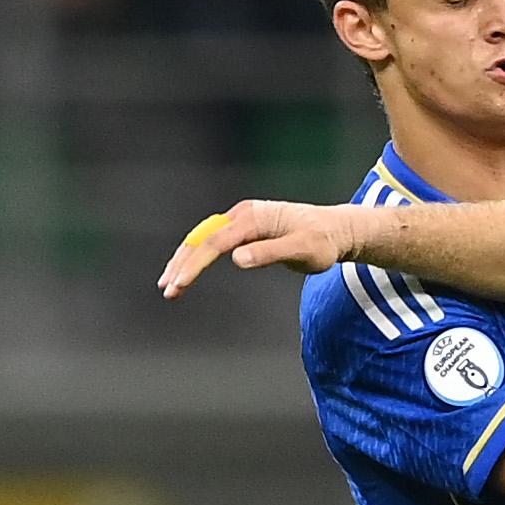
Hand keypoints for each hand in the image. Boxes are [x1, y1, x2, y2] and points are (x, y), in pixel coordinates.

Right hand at [158, 199, 355, 299]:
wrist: (337, 229)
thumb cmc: (323, 243)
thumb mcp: (303, 251)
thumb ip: (270, 254)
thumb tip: (237, 258)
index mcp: (253, 218)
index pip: (215, 243)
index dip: (195, 265)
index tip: (179, 284)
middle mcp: (244, 214)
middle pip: (203, 238)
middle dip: (182, 264)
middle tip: (167, 290)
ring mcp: (243, 219)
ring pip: (204, 238)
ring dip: (185, 260)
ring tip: (169, 285)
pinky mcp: (245, 227)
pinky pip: (214, 240)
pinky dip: (198, 255)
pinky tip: (186, 269)